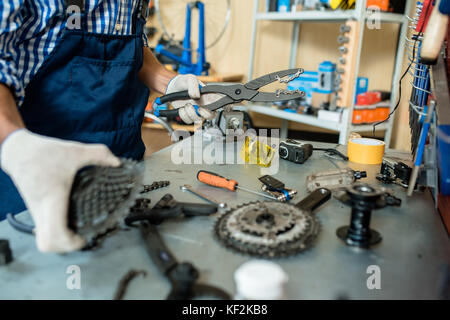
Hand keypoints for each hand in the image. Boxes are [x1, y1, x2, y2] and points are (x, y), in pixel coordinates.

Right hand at [1, 130, 120, 252]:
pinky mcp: (36, 209)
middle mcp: (42, 209)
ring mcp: (36, 211)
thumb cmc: (42, 152)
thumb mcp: (74, 151)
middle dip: (66, 247)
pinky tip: (70, 222)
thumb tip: (116, 162)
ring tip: (78, 232)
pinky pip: (44, 229)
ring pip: (44, 238)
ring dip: (61, 240)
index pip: (54, 234)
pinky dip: (56, 231)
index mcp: (52, 199)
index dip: (69, 243)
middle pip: (47, 244)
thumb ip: (98, 154)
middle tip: (82, 238)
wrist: (17, 150)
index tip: (83, 238)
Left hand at [165, 74, 222, 123]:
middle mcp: (204, 104)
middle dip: (206, 113)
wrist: (171, 88)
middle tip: (199, 108)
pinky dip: (184, 115)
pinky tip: (182, 108)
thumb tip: (195, 95)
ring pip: (199, 119)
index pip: (221, 101)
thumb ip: (193, 85)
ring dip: (191, 113)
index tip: (225, 107)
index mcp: (209, 95)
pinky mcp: (188, 115)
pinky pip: (188, 120)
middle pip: (212, 115)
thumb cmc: (183, 82)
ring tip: (187, 105)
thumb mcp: (189, 78)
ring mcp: (196, 111)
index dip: (226, 106)